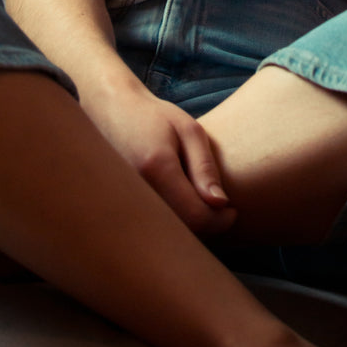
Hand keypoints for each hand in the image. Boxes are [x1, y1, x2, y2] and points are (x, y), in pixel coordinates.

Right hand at [82, 79, 236, 234]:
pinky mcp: (120, 208)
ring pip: (167, 233)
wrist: (113, 113)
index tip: (233, 210)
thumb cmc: (156, 118)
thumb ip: (205, 167)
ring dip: (189, 223)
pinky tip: (179, 201)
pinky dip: (172, 221)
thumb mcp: (190, 131)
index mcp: (156, 168)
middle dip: (206, 224)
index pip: (195, 216)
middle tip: (218, 205)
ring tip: (198, 199)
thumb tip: (221, 204)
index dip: (220, 220)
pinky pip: (153, 226)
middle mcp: (136, 191)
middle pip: (181, 231)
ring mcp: (124, 202)